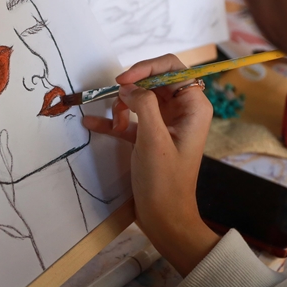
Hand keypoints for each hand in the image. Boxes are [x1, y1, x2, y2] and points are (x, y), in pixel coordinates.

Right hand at [83, 54, 219, 275]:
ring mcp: (167, 123)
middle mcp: (183, 110)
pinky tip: (92, 122)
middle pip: (154, 81)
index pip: (172, 68)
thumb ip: (143, 104)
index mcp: (194, 106)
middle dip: (132, 88)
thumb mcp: (153, 138)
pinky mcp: (151, 137)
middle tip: (113, 96)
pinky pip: (131, 119)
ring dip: (122, 105)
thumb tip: (128, 87)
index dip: (147, 67)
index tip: (123, 80)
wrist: (165, 219)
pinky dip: (114, 120)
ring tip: (113, 123)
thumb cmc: (165, 180)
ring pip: (141, 98)